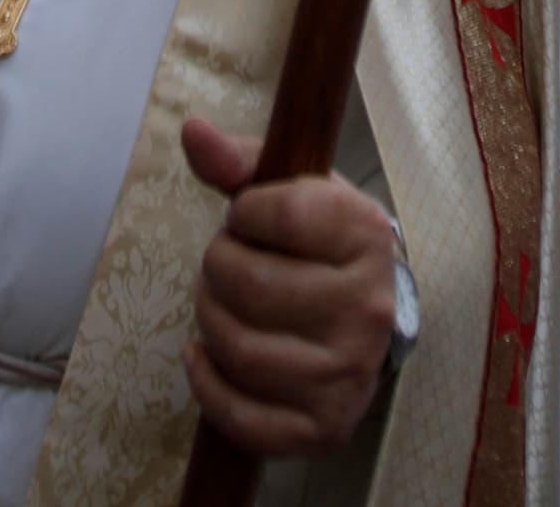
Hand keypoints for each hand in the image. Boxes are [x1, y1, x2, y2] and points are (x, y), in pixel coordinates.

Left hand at [180, 118, 397, 458]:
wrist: (367, 318)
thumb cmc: (318, 247)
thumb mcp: (291, 191)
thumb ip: (239, 161)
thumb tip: (191, 130)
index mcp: (367, 237)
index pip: (273, 211)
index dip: (244, 213)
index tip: (252, 219)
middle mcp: (367, 309)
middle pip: (245, 282)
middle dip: (217, 268)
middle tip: (230, 268)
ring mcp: (348, 375)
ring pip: (236, 347)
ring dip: (208, 321)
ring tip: (224, 307)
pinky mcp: (325, 429)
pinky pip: (240, 417)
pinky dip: (207, 383)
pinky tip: (207, 356)